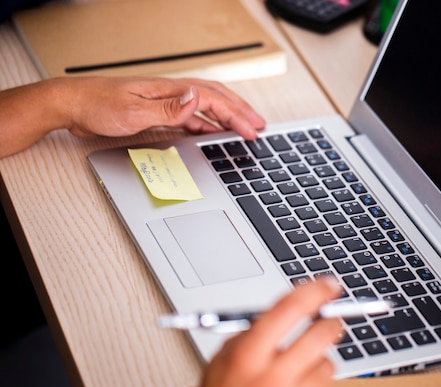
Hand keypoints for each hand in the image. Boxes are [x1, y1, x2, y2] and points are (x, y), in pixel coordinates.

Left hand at [0, 76, 265, 157]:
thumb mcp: (133, 111)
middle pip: (215, 99)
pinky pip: (190, 117)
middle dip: (240, 111)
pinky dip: (206, 125)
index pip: (213, 100)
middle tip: (259, 125)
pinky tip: (212, 134)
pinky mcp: (157, 112)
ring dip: (227, 118)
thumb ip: (168, 109)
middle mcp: (171, 93)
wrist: (72, 105)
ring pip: (205, 108)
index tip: (252, 130)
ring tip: (243, 128)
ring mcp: (165, 102)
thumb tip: (197, 100)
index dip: (236, 115)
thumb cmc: (97, 105)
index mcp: (169, 89)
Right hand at [179, 279, 344, 386]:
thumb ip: (254, 333)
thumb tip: (288, 311)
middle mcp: (270, 379)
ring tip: (299, 371)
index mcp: (247, 356)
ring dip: (318, 364)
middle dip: (330, 323)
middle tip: (329, 321)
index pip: (290, 309)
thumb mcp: (224, 358)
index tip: (329, 285)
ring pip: (328, 367)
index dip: (315, 291)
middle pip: (320, 335)